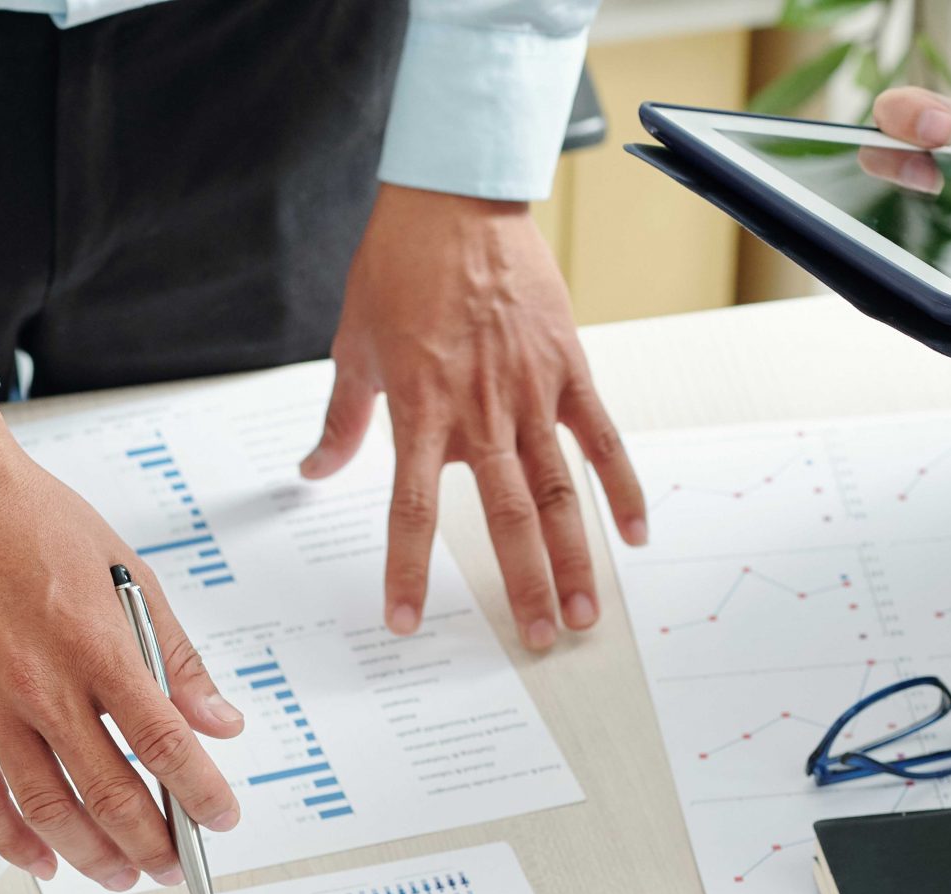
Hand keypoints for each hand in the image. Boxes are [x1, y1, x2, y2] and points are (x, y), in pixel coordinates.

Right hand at [0, 395, 242, 889]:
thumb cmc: (32, 519)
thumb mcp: (129, 572)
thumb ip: (175, 656)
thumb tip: (219, 721)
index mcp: (98, 644)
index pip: (163, 741)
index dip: (198, 793)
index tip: (220, 819)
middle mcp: (43, 682)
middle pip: (109, 792)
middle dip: (150, 842)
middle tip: (172, 864)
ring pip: (47, 806)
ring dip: (90, 855)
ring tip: (119, 875)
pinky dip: (13, 840)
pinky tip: (42, 860)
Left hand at [302, 184, 645, 651]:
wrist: (454, 198)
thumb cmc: (398, 268)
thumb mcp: (353, 345)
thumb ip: (341, 419)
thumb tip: (313, 469)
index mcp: (420, 412)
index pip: (411, 511)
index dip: (408, 571)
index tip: (405, 623)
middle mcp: (480, 412)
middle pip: (506, 517)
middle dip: (523, 585)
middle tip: (538, 639)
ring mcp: (531, 392)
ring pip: (560, 491)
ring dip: (576, 556)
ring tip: (586, 612)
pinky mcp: (569, 368)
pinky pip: (603, 438)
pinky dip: (622, 486)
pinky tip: (637, 535)